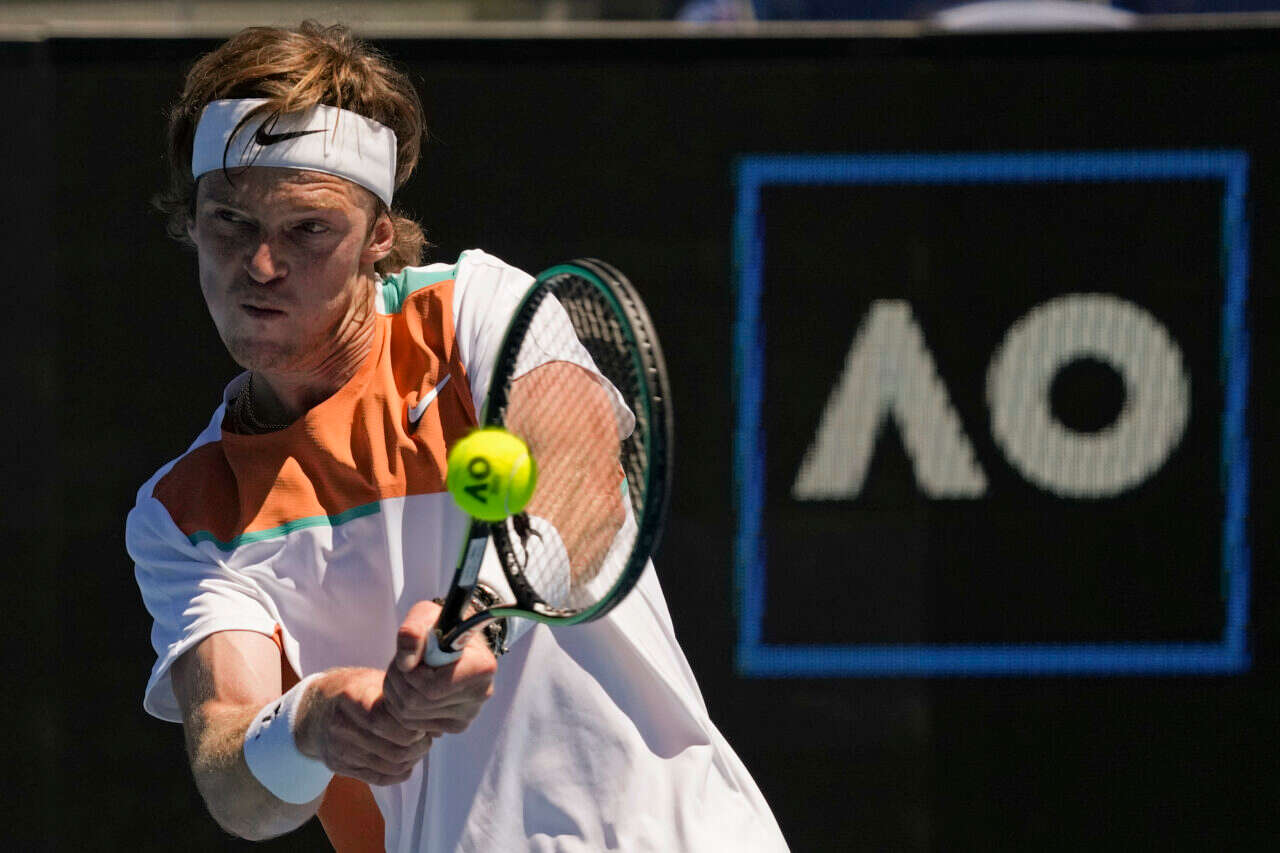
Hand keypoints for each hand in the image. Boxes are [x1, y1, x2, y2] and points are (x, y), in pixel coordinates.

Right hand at [293, 668, 431, 787]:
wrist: (315, 709)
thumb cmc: (356, 690)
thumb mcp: (376, 681)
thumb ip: (403, 699)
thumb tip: (438, 722)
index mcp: (351, 698)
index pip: (387, 722)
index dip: (412, 727)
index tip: (424, 722)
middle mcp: (342, 726)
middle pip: (393, 748)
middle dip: (419, 746)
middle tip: (427, 737)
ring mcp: (339, 749)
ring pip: (390, 766)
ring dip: (412, 759)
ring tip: (419, 747)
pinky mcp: (340, 766)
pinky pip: (379, 778)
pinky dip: (400, 772)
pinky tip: (407, 760)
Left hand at [383, 599, 497, 736]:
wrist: (457, 639)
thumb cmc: (442, 625)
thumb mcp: (425, 615)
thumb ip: (412, 632)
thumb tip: (406, 664)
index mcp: (481, 667)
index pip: (431, 689)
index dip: (409, 674)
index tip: (409, 656)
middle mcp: (480, 694)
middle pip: (416, 704)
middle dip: (397, 682)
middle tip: (401, 663)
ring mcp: (469, 714)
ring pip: (410, 717)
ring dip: (396, 693)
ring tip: (405, 672)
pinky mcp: (456, 725)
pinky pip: (413, 726)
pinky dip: (402, 707)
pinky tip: (411, 687)